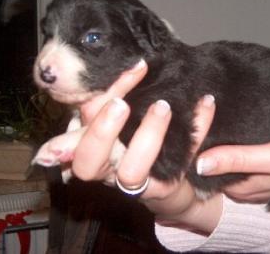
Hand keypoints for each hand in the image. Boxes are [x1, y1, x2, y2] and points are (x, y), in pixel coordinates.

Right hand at [71, 60, 221, 233]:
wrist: (165, 180)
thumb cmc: (132, 147)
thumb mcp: (110, 130)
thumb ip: (93, 115)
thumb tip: (63, 113)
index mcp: (93, 152)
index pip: (78, 135)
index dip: (89, 113)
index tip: (109, 84)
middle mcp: (109, 169)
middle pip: (90, 163)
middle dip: (102, 131)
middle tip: (121, 104)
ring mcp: (138, 181)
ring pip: (133, 170)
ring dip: (148, 135)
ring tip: (163, 106)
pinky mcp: (166, 184)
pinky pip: (183, 158)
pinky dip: (197, 127)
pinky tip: (206, 101)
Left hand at [196, 125, 269, 228]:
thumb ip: (239, 160)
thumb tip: (199, 162)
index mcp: (241, 187)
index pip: (204, 171)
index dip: (191, 152)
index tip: (181, 129)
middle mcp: (242, 184)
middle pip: (211, 165)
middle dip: (198, 146)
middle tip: (187, 117)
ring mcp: (251, 176)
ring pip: (222, 160)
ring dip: (212, 143)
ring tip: (199, 118)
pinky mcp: (260, 166)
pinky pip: (236, 156)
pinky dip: (227, 143)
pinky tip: (222, 127)